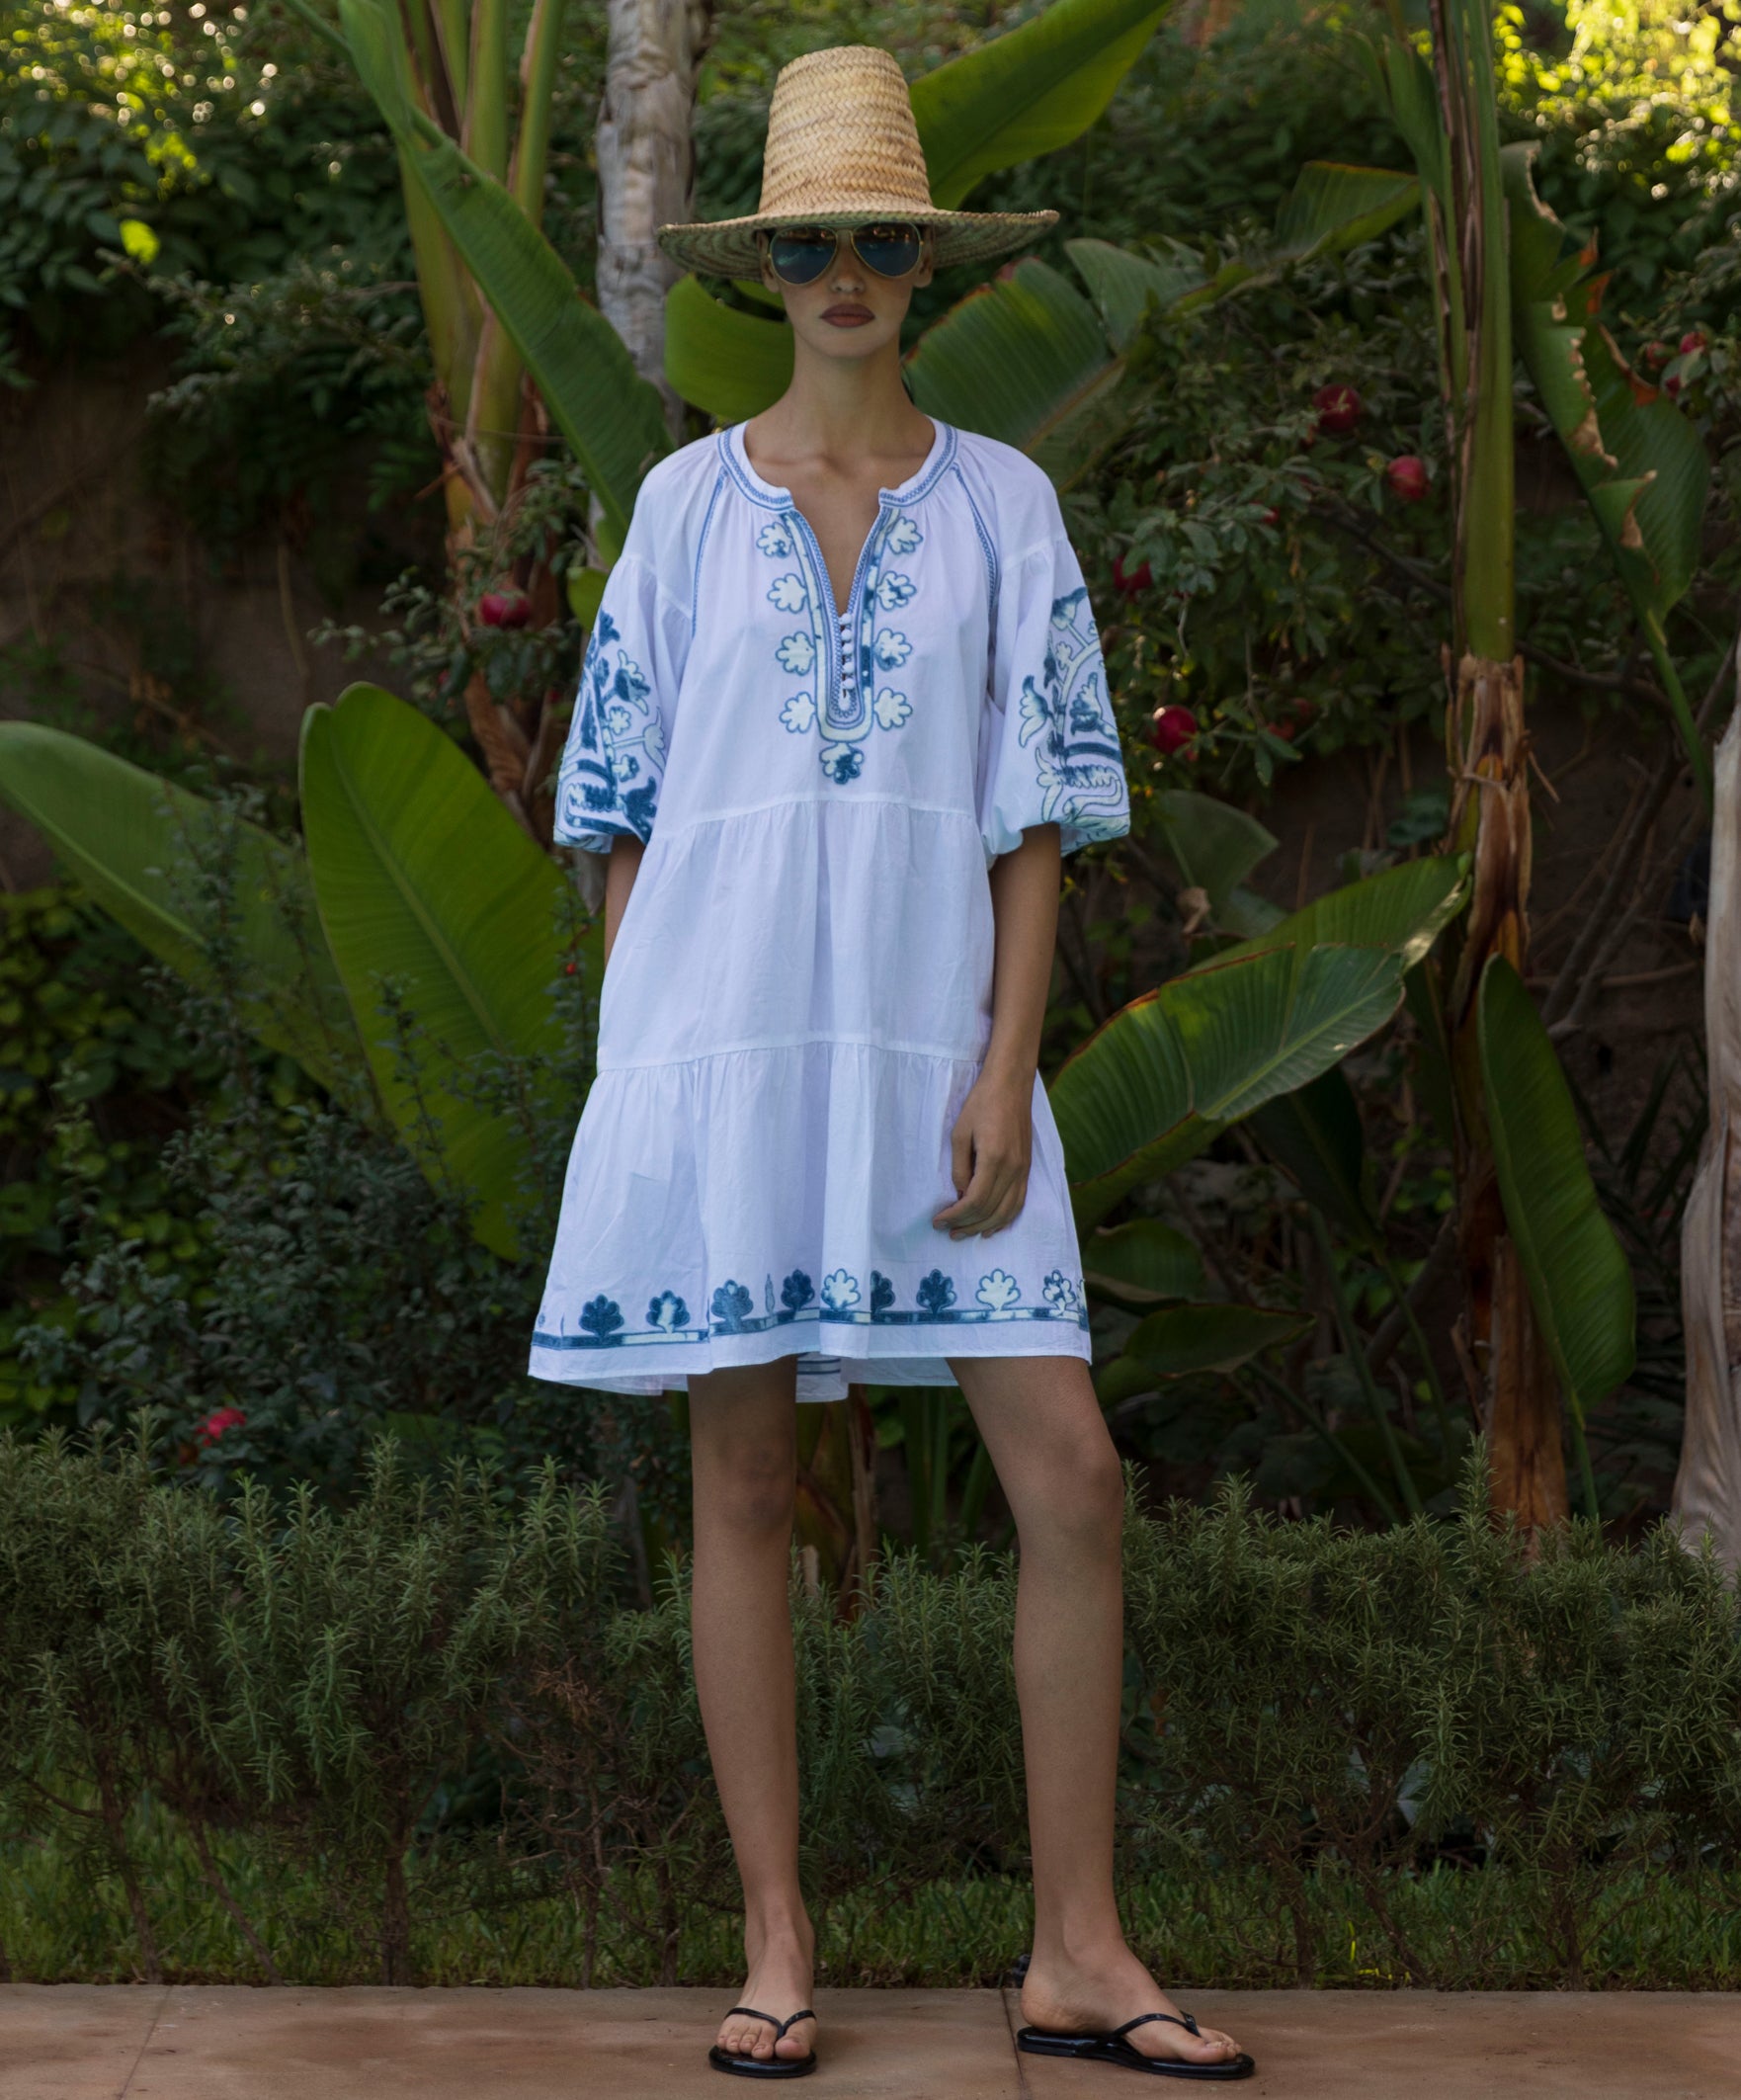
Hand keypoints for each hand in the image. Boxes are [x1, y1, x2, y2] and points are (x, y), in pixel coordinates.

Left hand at [932, 1068, 1032, 1238]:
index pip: (974, 1201)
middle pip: (990, 1211)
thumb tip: (960, 1195)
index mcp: (994, 1159)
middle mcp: (1013, 1169)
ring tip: (966, 1234)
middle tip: (947, 1232)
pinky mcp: (1027, 1168)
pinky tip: (992, 1227)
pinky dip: (1006, 1219)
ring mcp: (1023, 1170)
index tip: (938, 1221)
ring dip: (985, 1227)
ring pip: (1007, 1212)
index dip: (955, 1215)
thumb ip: (960, 1168)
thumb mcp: (960, 1133)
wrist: (1011, 1084)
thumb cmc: (981, 1104)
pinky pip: (1019, 1202)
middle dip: (966, 1225)